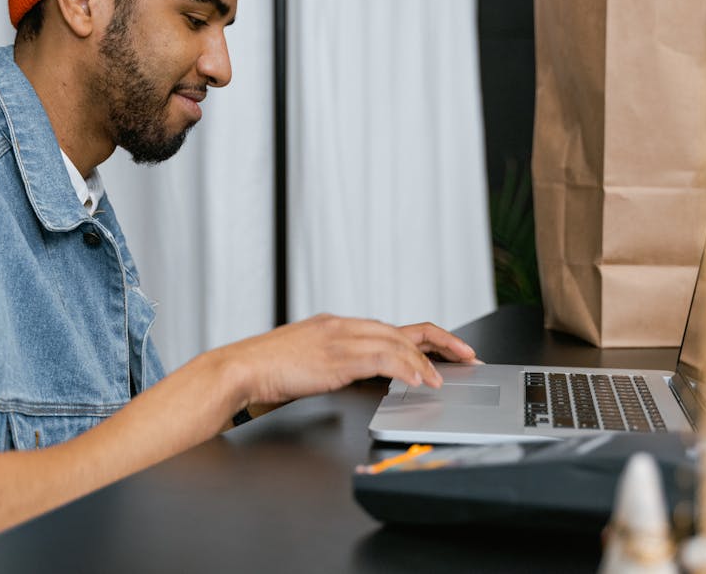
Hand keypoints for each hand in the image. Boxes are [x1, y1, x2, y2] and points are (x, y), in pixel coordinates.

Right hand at [217, 314, 476, 411]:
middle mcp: (342, 326)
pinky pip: (382, 358)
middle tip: (466, 357)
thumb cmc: (266, 371)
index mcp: (336, 326)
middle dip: (440, 343)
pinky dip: (406, 368)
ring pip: (396, 341)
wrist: (239, 369)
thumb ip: (334, 364)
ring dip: (425, 361)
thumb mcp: (307, 362)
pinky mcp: (336, 356)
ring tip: (444, 379)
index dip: (425, 337)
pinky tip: (419, 381)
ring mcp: (339, 338)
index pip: (390, 327)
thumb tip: (360, 378)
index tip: (448, 348)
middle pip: (402, 330)